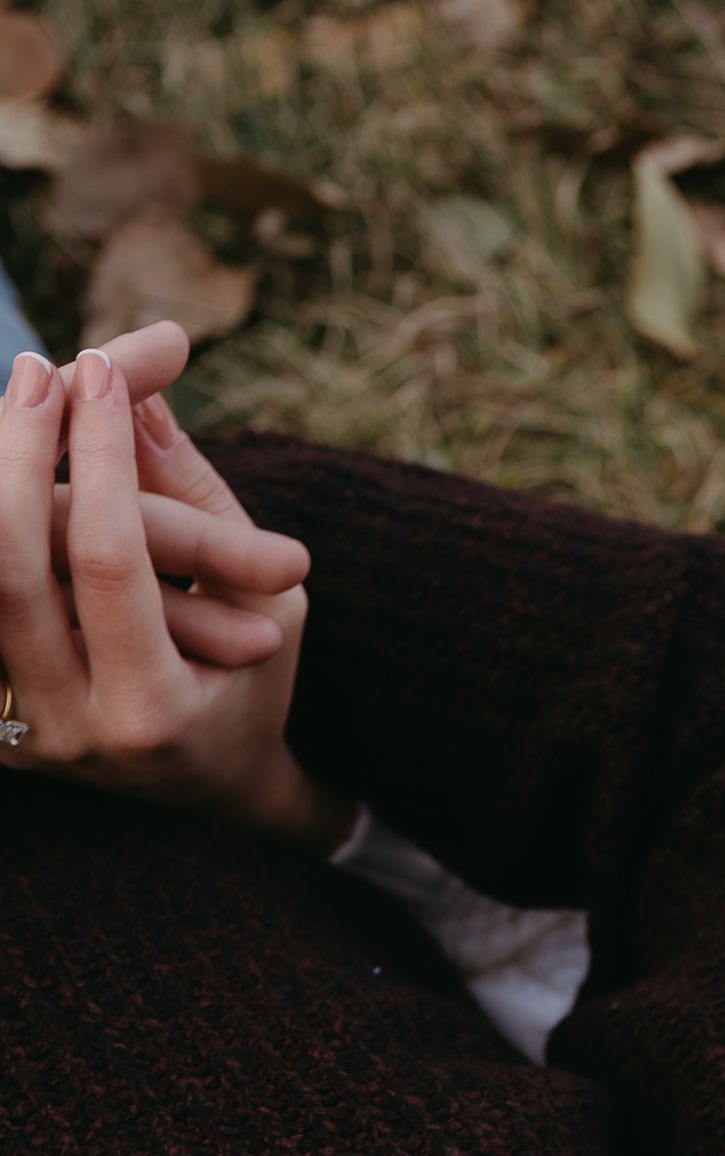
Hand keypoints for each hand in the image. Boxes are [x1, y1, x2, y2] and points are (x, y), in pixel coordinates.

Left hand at [0, 332, 345, 843]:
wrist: (214, 787)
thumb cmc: (254, 682)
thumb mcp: (268, 600)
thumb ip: (198, 499)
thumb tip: (133, 390)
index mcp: (156, 714)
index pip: (110, 563)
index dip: (102, 457)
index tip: (107, 370)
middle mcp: (72, 731)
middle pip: (14, 567)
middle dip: (20, 453)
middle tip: (41, 368)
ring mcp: (19, 732)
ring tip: (19, 405)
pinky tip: (5, 472)